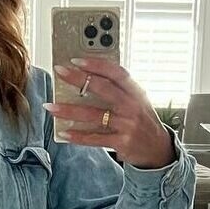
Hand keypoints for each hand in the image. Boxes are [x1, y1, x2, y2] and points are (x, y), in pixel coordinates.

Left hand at [46, 57, 177, 168]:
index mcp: (135, 92)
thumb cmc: (142, 120)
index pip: (116, 72)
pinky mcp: (121, 142)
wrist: (157, 148)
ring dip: (70, 110)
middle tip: (60, 72)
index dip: (96, 64)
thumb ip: (118, 89)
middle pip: (103, 89)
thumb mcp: (137, 100)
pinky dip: (78, 136)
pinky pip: (95, 139)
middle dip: (79, 79)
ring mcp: (126, 125)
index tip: (76, 60)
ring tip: (51, 107)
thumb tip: (87, 78)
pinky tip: (64, 132)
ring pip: (94, 115)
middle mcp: (131, 106)